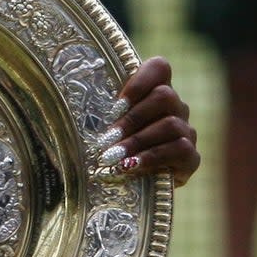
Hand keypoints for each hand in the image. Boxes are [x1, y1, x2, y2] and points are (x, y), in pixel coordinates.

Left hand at [97, 56, 200, 187]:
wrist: (137, 188)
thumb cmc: (113, 152)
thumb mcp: (104, 131)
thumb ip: (100, 117)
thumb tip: (65, 110)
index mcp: (154, 94)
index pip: (159, 67)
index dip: (139, 81)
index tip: (115, 107)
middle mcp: (175, 108)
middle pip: (164, 96)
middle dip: (131, 118)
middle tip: (107, 139)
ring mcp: (185, 131)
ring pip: (170, 124)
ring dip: (136, 141)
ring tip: (112, 158)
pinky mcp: (191, 157)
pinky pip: (179, 150)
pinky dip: (151, 158)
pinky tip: (130, 167)